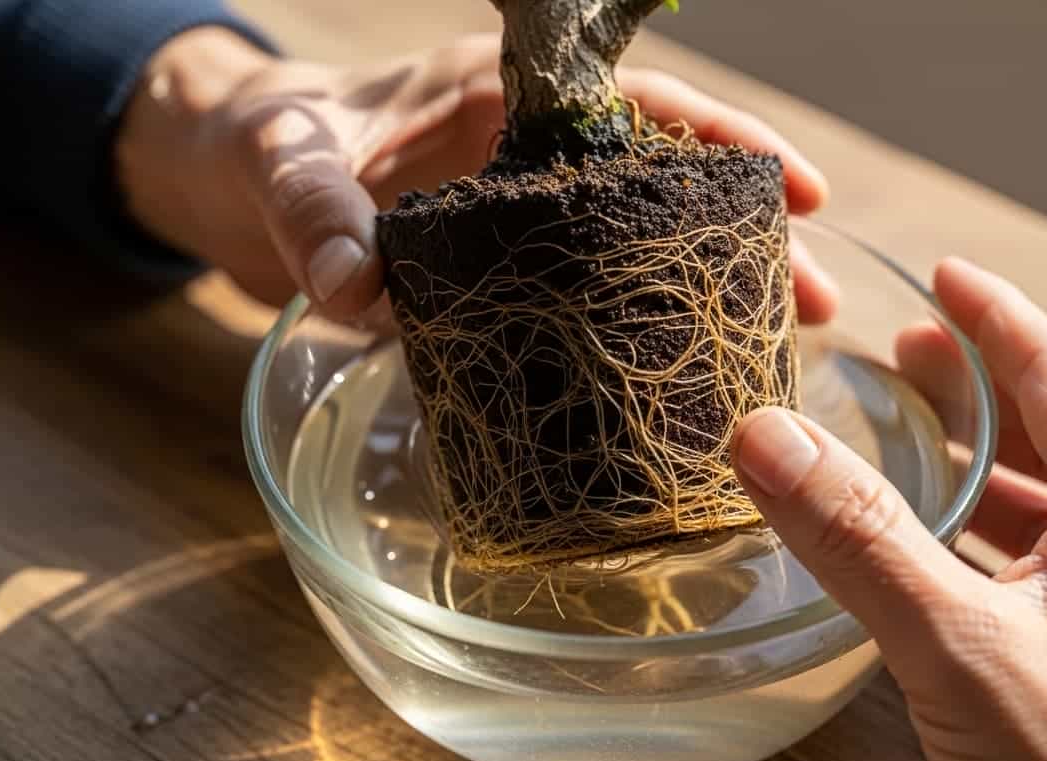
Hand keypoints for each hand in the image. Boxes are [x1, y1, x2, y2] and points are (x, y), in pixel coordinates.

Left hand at [116, 28, 837, 323]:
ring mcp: (522, 224)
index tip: (797, 187)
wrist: (225, 179)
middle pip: (665, 190)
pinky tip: (676, 377)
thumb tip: (356, 291)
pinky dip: (633, 331)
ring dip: (706, 294)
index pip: (638, 105)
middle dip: (747, 239)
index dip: (723, 140)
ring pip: (638, 253)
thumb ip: (317, 214)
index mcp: (504, 97)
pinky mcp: (501, 278)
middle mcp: (531, 160)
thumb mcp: (287, 162)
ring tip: (781, 348)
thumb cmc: (266, 142)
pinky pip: (585, 301)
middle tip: (821, 301)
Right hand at [730, 259, 1046, 760]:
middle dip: (989, 378)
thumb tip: (768, 436)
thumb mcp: (957, 646)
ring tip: (926, 438)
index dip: (992, 313)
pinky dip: (1016, 525)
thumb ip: (859, 536)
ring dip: (1001, 454)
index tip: (940, 273)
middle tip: (911, 354)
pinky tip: (965, 549)